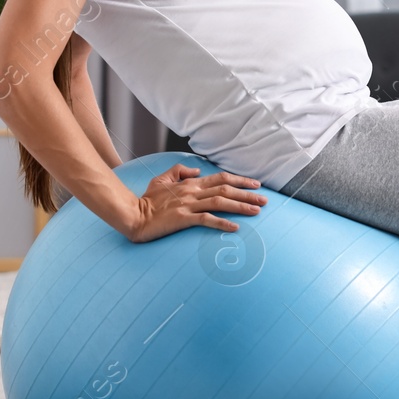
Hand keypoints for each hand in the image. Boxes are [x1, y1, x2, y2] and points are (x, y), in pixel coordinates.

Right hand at [128, 164, 266, 242]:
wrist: (133, 215)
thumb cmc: (147, 200)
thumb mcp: (161, 179)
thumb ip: (179, 171)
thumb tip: (196, 170)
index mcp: (189, 183)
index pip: (220, 178)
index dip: (240, 180)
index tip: (256, 184)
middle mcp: (191, 191)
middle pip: (225, 189)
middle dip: (247, 194)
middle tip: (265, 200)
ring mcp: (187, 205)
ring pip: (220, 202)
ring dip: (240, 206)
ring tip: (257, 211)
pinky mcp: (182, 219)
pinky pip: (206, 220)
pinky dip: (222, 223)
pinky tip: (235, 227)